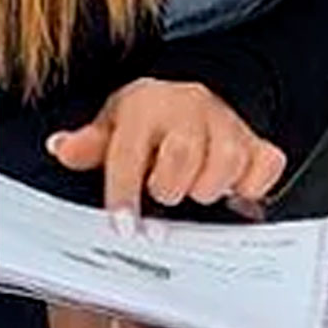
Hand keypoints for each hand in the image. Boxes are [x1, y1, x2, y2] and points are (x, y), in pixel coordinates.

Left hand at [46, 79, 286, 218]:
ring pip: (227, 161)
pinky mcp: (257, 140)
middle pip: (184, 154)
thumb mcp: (112, 126)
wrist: (189, 97)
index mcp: (146, 105)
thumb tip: (61, 148)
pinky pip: (266, 164)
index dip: (125, 194)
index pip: (130, 152)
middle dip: (171, 187)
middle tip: (165, 196)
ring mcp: (228, 123)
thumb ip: (89, 144)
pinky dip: (252, 185)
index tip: (125, 229)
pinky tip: (233, 191)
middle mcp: (190, 108)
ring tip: (195, 191)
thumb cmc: (148, 121)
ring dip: (209, 188)